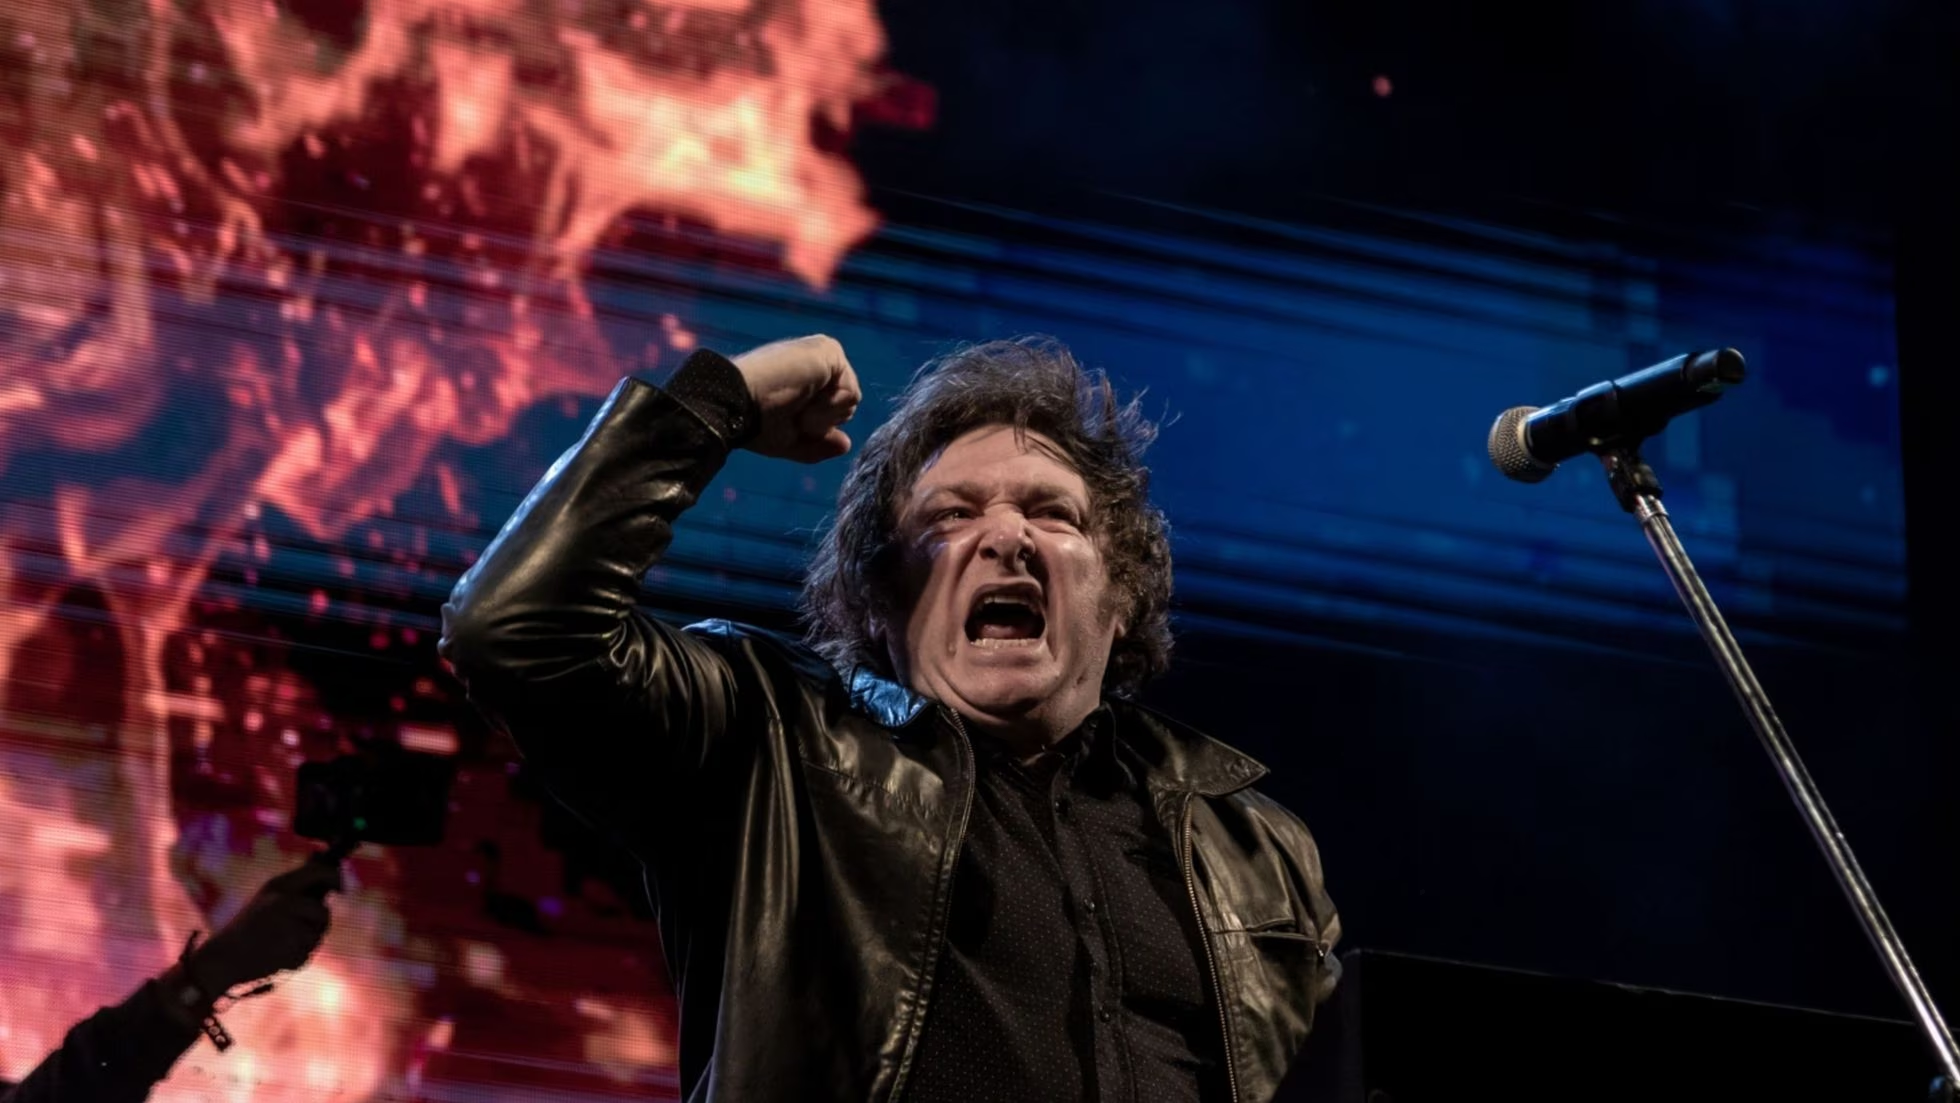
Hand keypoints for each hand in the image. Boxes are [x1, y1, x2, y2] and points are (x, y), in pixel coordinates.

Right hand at [188, 856, 340, 992]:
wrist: (220, 961)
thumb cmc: (246, 930)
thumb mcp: (266, 900)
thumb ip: (295, 891)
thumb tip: (328, 882)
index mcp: (276, 886)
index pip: (318, 872)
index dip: (334, 877)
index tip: (339, 887)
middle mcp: (284, 903)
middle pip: (323, 911)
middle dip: (317, 922)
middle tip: (299, 929)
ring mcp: (288, 928)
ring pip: (317, 935)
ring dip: (306, 941)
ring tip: (280, 943)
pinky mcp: (291, 953)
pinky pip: (308, 954)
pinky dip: (297, 957)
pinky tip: (276, 957)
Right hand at [732, 334, 861, 462]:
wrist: (737, 404)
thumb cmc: (755, 423)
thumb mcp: (790, 442)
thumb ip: (819, 443)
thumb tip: (846, 443)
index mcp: (806, 378)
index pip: (833, 412)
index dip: (814, 427)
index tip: (784, 419)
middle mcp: (816, 362)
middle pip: (846, 408)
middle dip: (821, 423)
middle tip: (789, 411)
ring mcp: (824, 354)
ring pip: (850, 403)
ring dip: (822, 416)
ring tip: (793, 403)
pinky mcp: (830, 350)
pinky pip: (851, 394)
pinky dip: (828, 407)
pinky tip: (802, 395)